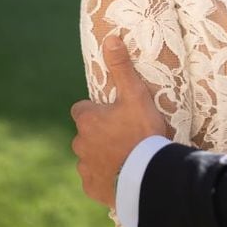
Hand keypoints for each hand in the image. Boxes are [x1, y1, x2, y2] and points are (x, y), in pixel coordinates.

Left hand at [71, 35, 166, 207]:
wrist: (147, 176)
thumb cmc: (141, 132)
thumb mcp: (135, 95)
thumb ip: (122, 67)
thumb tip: (110, 38)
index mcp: (87, 121)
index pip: (81, 109)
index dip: (95, 110)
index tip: (113, 112)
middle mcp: (80, 144)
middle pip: (85, 134)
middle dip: (98, 133)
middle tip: (124, 134)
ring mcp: (85, 168)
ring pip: (89, 157)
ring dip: (102, 155)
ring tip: (126, 156)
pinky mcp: (92, 189)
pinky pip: (95, 180)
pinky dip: (105, 177)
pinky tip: (122, 174)